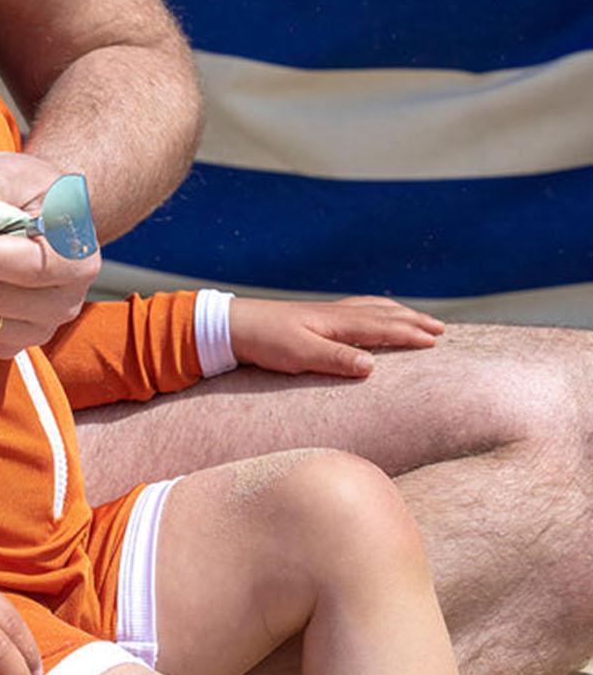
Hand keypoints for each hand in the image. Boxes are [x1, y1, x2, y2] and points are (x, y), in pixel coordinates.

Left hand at [229, 296, 445, 377]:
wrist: (234, 325)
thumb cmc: (266, 342)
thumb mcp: (300, 354)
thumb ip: (335, 359)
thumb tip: (373, 366)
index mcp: (336, 323)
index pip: (381, 327)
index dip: (409, 334)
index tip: (436, 340)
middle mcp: (335, 314)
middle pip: (382, 313)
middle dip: (412, 320)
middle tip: (440, 328)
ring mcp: (325, 313)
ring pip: (370, 308)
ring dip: (396, 313)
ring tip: (416, 318)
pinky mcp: (315, 317)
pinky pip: (355, 309)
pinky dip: (374, 310)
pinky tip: (372, 315)